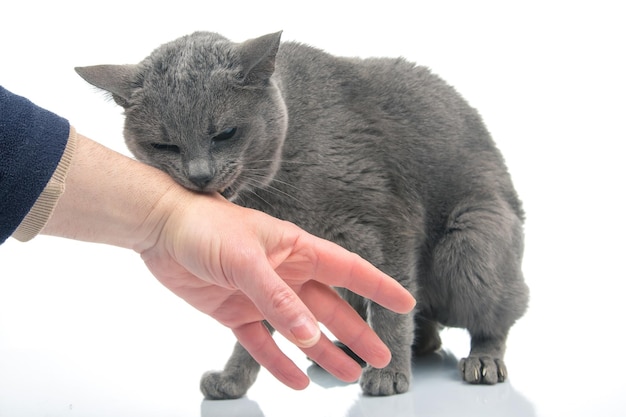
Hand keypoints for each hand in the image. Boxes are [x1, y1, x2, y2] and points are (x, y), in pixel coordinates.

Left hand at [140, 190, 415, 389]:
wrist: (159, 229)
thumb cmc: (204, 227)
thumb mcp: (246, 260)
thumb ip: (277, 298)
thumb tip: (310, 336)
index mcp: (295, 249)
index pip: (348, 270)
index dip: (377, 287)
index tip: (404, 303)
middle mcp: (284, 273)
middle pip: (329, 307)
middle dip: (355, 332)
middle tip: (378, 357)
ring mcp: (260, 294)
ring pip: (300, 329)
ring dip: (322, 352)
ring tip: (347, 375)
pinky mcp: (234, 311)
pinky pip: (261, 342)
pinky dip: (277, 361)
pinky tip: (295, 380)